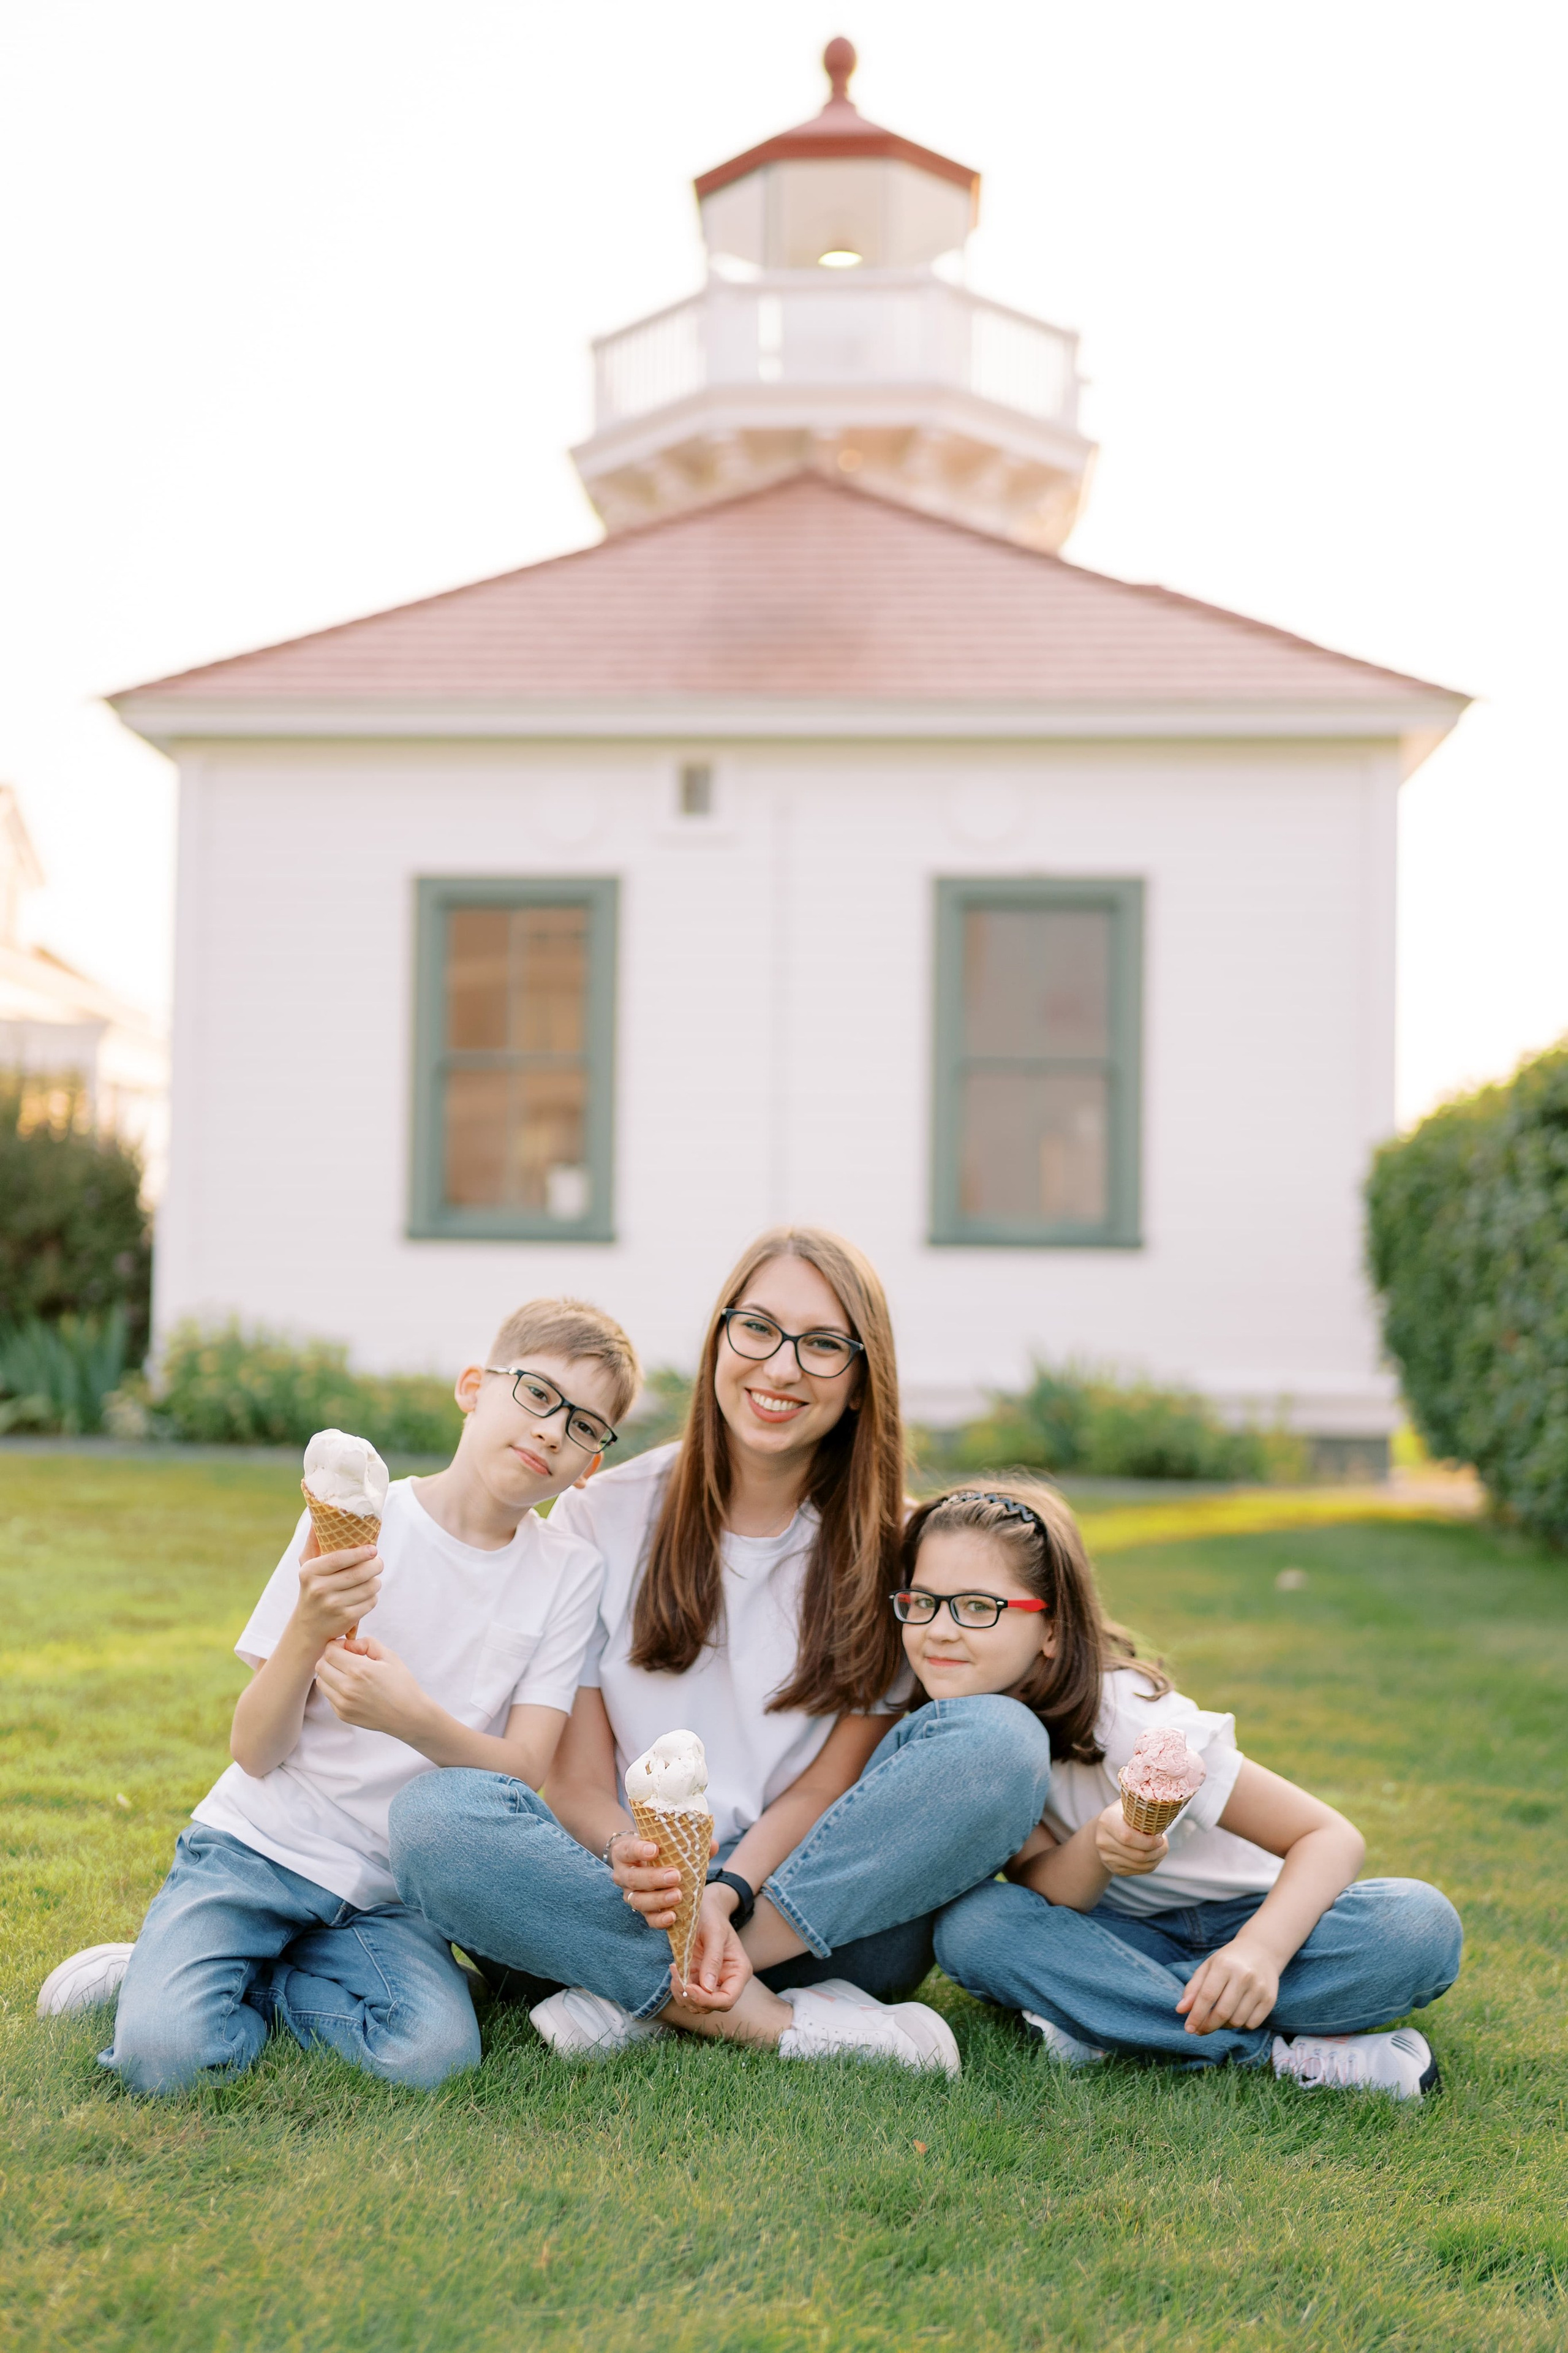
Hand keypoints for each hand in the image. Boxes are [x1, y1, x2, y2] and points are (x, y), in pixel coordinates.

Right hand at [293, 1525, 381, 1652]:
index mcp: (309, 1572)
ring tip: (371, 1578)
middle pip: (360, 1573)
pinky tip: (365, 1595)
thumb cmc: (312, 1589)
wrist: (307, 1627)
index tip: (373, 1549)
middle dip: (375, 1565)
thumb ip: (314, 1542)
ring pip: (369, 1587)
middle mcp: (319, 1589)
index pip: (339, 1558)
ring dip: (376, 1581)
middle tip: (378, 1562)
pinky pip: (371, 1602)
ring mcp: (332, 1605)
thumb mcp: (307, 1566)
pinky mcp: (345, 1618)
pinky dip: (373, 1597)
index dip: (360, 1552)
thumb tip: (317, 1516)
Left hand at [313, 1634, 428, 1741]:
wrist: (408, 1715)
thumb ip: (367, 1643)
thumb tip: (349, 1645)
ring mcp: (343, 1703)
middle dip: (330, 1658)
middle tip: (345, 1659)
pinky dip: (335, 1689)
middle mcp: (347, 1687)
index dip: (336, 1645)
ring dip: (330, 1674)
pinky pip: (328, 1696)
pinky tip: (352, 1688)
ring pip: (321, 1682)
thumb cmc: (401, 1684)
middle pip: (320, 1666)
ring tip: (347, 1674)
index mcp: (359, 1670)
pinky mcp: (342, 1715)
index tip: (347, 1648)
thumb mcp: (389, 1656)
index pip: (329, 1651)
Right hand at [608, 1828, 719, 1931]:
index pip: (628, 1850)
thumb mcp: (665, 1842)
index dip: (639, 1850)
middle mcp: (623, 1875)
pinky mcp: (642, 1911)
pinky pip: (648, 1918)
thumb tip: (713, 1845)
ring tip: (678, 1895)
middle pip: (634, 1879)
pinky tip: (673, 1916)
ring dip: (659, 1899)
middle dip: (654, 1878)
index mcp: (625, 1853)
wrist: (645, 1864)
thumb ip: (688, 1843)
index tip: (655, 1849)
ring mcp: (631, 1895)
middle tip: (675, 1876)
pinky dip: (660, 1919)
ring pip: (639, 1901)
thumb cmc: (656, 1849)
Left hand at [667, 1887, 752, 2013]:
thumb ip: (713, 1960)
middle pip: (711, 2006)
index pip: (727, 2000)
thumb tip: (708, 1988)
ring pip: (697, 2004)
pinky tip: (675, 1968)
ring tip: (675, 1970)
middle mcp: (727, 1981)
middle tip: (678, 1976)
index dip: (708, 2000)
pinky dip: (677, 1987)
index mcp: (739, 1971)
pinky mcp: (698, 1979)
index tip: (689, 1988)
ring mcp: (712, 1982)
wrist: (704, 1908)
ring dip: (682, 1994)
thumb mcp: (714, 1933)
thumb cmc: (712, 1916)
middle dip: (692, 1997)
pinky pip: (687, 1994)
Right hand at [1093, 1801, 1167, 1876]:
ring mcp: (1107, 1857)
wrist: (1102, 1830)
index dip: (1148, 1841)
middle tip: (1164, 1843)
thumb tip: (1162, 1803)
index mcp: (1107, 1821)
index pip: (1128, 1837)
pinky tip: (1153, 1855)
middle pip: (1137, 1855)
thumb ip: (1142, 1804)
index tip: (1161, 1837)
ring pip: (1140, 1865)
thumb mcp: (1127, 1804)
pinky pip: (1138, 1871)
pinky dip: (1150, 1865)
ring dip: (1156, 1858)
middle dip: (1157, 1851)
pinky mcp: (1113, 1868)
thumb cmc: (1121, 1814)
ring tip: (1161, 1848)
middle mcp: (1103, 1841)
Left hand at [1177, 1936, 1280, 2034]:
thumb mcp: (1208, 1967)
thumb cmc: (1229, 1961)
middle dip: (1208, 2025)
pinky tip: (1235, 2015)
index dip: (1196, 2015)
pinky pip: (1251, 2024)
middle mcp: (1244, 1976)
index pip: (1207, 1996)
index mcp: (1224, 1965)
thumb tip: (1180, 2010)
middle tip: (1199, 2030)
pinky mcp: (1270, 1999)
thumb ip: (1193, 1988)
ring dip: (1224, 2025)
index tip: (1188, 2028)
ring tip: (1218, 2017)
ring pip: (1237, 2021)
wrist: (1262, 1951)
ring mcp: (1259, 1988)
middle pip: (1222, 2012)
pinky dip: (1240, 2025)